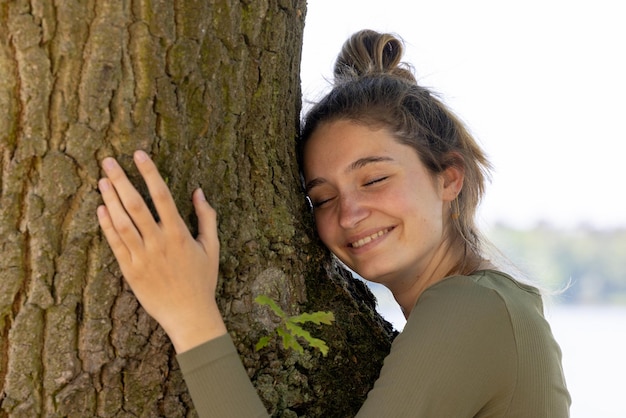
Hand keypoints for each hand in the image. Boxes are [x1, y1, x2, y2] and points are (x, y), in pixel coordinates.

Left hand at [97, 150, 226, 352]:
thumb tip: (199, 191)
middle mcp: (158, 242)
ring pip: (122, 222)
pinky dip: (107, 225)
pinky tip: (101, 209)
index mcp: (179, 234)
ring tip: (102, 180)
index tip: (139, 154)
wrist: (189, 315)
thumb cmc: (203, 280)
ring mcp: (142, 257)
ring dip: (111, 199)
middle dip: (120, 180)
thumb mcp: (212, 247)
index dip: (149, 173)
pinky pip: (115, 244)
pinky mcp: (130, 271)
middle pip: (135, 204)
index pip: (162, 196)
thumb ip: (206, 217)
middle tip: (108, 161)